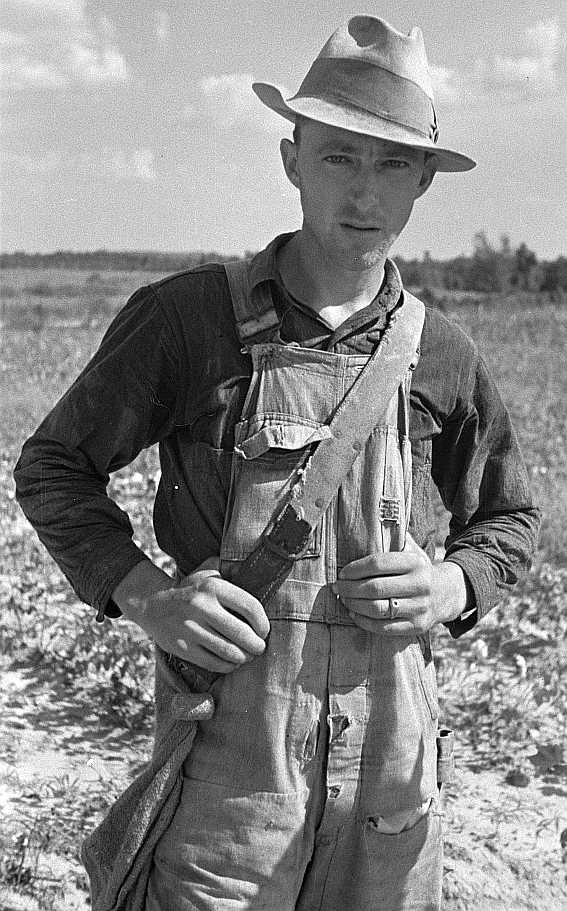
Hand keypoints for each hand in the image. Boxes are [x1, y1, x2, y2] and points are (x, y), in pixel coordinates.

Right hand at [116, 557, 269, 671]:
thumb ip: (232, 568)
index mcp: (213, 587)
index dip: (263, 623)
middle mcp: (202, 607)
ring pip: (229, 652)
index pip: (250, 607)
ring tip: (248, 655)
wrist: (152, 604)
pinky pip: (214, 663)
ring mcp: (191, 629)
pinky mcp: (183, 648)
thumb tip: (257, 571)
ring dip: (244, 657)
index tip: (264, 630)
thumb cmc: (190, 588)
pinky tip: (232, 662)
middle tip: (259, 647)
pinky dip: (228, 666)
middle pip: (242, 634)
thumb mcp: (208, 571)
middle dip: (257, 645)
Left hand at [333, 534, 468, 635]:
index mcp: (416, 562)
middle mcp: (420, 585)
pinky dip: (364, 622)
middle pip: (375, 588)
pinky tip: (354, 614)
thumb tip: (368, 522)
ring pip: (378, 609)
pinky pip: (384, 628)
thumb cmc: (418, 569)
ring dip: (354, 605)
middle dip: (350, 588)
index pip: (378, 563)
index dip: (355, 569)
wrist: (448, 593)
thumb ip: (393, 538)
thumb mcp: (412, 550)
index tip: (342, 573)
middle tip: (336, 587)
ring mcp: (419, 608)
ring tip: (343, 599)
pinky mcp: (417, 626)